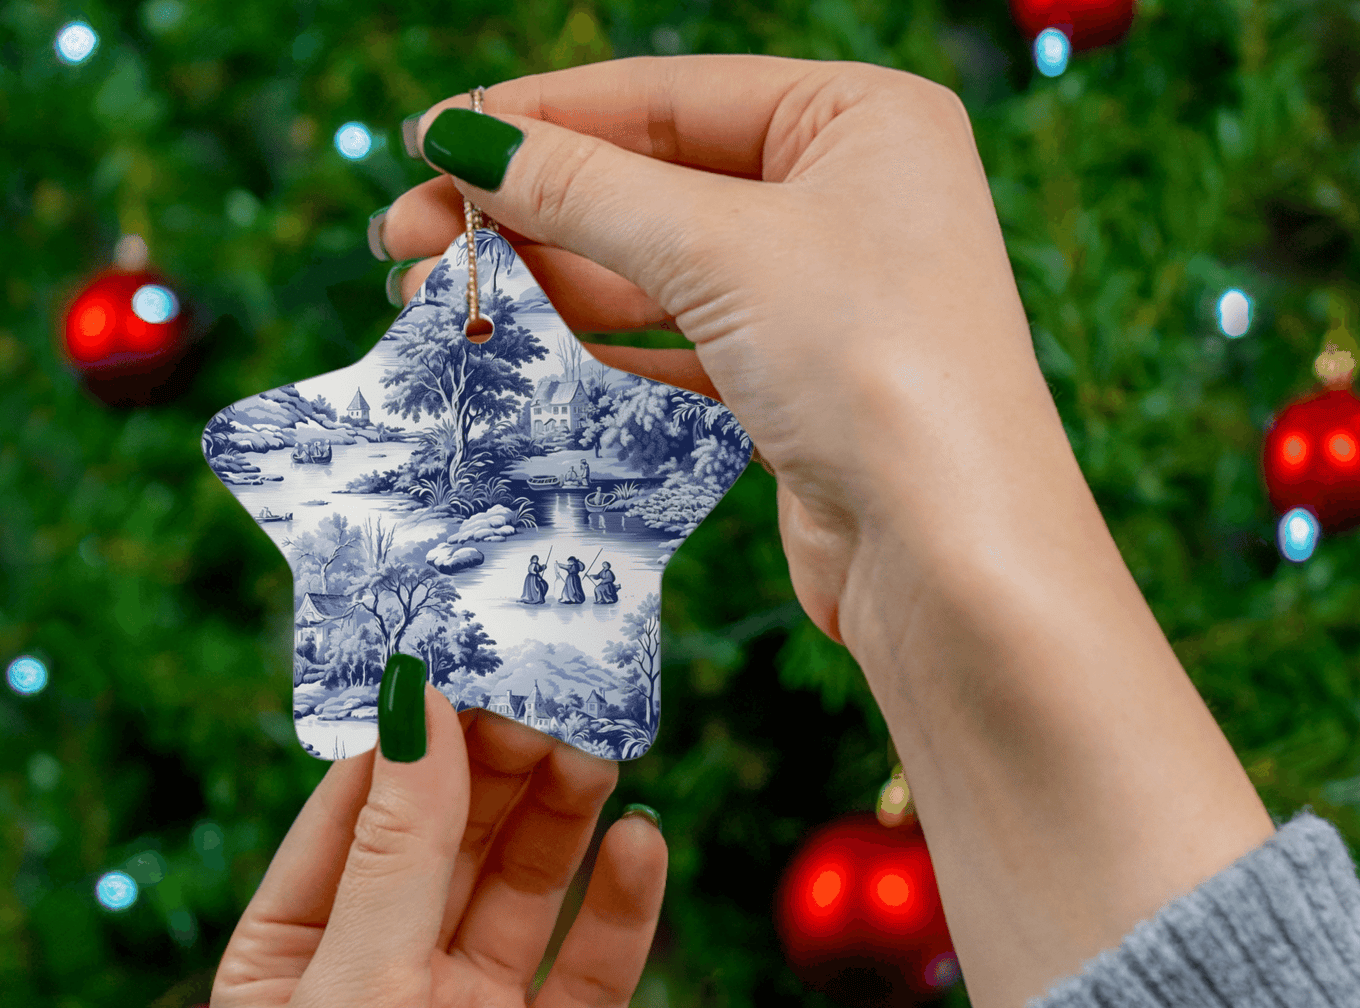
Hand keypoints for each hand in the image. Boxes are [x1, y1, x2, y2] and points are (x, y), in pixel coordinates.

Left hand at [211, 695, 666, 1007]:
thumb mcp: (353, 998)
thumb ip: (397, 850)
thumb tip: (413, 701)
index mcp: (296, 958)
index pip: (357, 810)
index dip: (412, 732)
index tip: (469, 648)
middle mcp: (385, 980)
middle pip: (452, 837)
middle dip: (501, 764)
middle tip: (559, 688)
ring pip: (528, 886)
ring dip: (564, 817)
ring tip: (604, 746)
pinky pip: (595, 964)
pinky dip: (622, 904)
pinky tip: (646, 845)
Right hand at [377, 59, 1273, 1007]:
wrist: (952, 558)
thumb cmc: (874, 366)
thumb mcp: (719, 249)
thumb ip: (585, 190)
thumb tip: (465, 138)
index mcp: (859, 121)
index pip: (667, 96)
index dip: (541, 118)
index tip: (431, 142)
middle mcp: (847, 201)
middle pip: (653, 186)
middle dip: (527, 212)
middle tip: (407, 241)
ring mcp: (823, 303)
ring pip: (657, 276)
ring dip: (549, 288)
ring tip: (437, 302)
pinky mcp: (797, 392)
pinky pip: (678, 351)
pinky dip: (599, 352)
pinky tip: (520, 356)